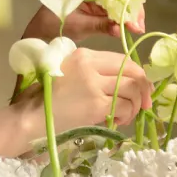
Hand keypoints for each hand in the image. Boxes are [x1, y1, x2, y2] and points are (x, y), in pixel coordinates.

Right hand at [14, 48, 152, 130]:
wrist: (30, 118)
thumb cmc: (45, 98)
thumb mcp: (67, 73)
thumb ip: (92, 73)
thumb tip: (124, 82)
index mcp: (84, 55)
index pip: (122, 59)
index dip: (137, 73)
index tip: (142, 87)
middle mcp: (90, 65)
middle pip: (132, 71)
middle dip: (144, 88)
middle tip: (145, 104)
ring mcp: (93, 84)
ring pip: (132, 89)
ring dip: (136, 105)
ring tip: (127, 115)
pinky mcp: (95, 104)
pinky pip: (124, 107)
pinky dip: (126, 115)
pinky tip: (117, 121)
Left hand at [21, 0, 145, 41]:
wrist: (41, 30)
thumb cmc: (53, 24)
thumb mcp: (78, 26)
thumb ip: (99, 26)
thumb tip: (119, 29)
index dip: (125, 1)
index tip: (133, 17)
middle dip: (130, 8)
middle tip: (139, 26)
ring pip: (118, 0)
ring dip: (129, 13)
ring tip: (138, 28)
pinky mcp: (97, 4)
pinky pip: (113, 7)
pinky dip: (122, 17)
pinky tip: (130, 27)